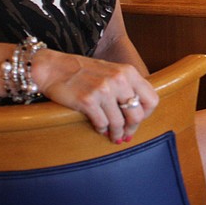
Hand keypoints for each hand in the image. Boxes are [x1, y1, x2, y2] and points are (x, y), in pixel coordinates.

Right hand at [32, 49, 158, 143]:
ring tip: (113, 136)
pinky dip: (101, 129)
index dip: (147, 114)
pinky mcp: (88, 101)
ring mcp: (103, 90)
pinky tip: (99, 128)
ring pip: (119, 123)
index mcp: (128, 72)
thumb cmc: (84, 72)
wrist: (54, 68)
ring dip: (116, 133)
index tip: (139, 120)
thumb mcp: (112, 72)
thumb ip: (128, 87)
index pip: (152, 99)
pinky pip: (102, 124)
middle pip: (137, 115)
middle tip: (126, 134)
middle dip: (132, 128)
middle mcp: (119, 79)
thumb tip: (139, 115)